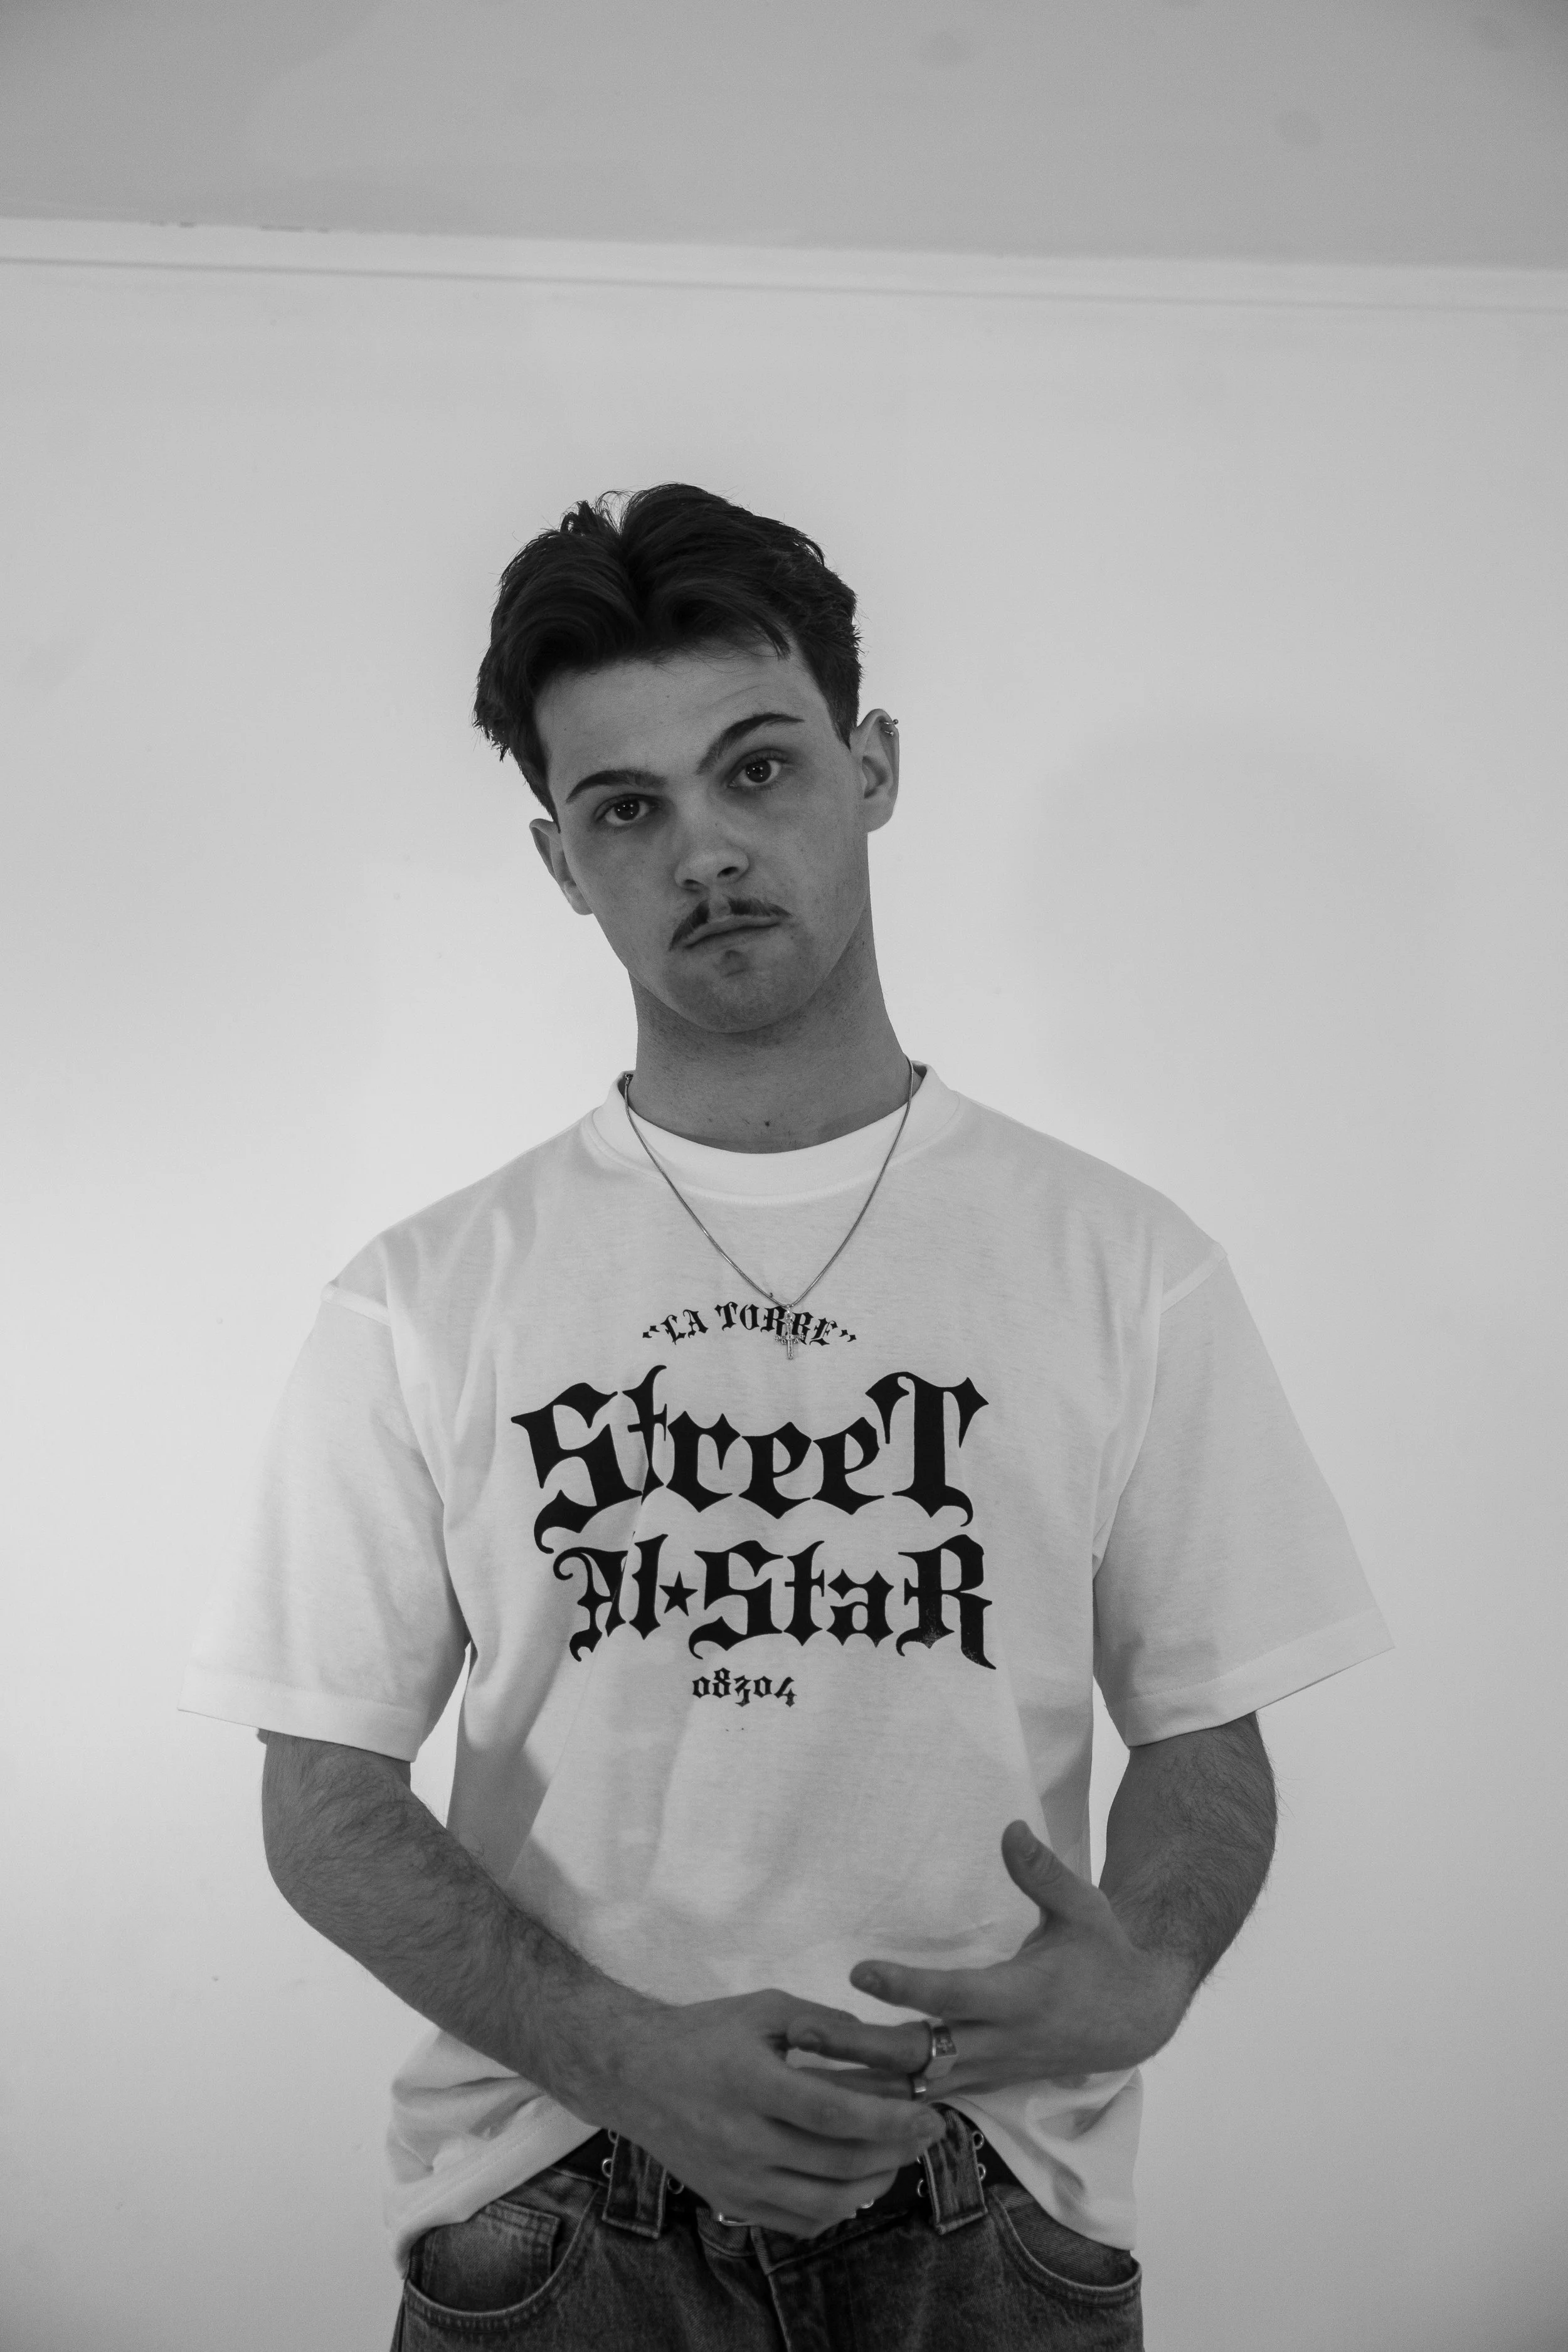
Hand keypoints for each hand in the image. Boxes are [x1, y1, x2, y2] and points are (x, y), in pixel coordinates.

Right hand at [610, 1986, 947, 2236]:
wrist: (634, 2076)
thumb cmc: (704, 2034)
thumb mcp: (762, 2008)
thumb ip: (820, 2020)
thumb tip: (876, 2042)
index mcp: (751, 2083)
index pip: (834, 2113)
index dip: (888, 2118)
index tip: (930, 2113)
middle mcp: (743, 2139)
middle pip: (838, 2161)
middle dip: (896, 2150)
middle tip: (929, 2132)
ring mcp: (737, 2179)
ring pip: (824, 2201)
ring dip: (875, 2183)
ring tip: (900, 2157)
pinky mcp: (731, 2201)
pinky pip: (797, 2221)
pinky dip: (837, 2208)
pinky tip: (857, 2183)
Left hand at [785, 1822, 1197, 2093]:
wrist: (1133, 2019)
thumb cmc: (1101, 1953)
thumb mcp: (1082, 1907)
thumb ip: (1043, 1873)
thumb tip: (1011, 1829)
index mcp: (1020, 1996)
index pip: (955, 1995)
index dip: (908, 1987)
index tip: (860, 1972)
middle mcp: (1001, 2041)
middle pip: (922, 2053)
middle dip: (862, 2048)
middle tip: (803, 2035)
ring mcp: (990, 2069)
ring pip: (918, 2085)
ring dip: (862, 2082)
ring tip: (802, 2074)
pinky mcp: (984, 2083)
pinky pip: (928, 2098)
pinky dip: (885, 2101)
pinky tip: (837, 2101)